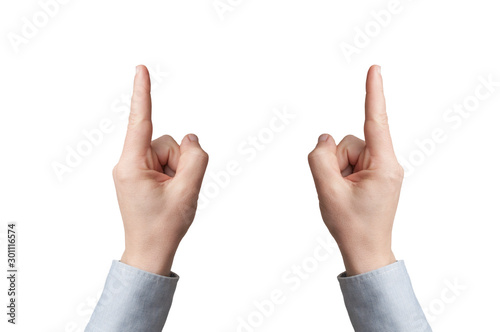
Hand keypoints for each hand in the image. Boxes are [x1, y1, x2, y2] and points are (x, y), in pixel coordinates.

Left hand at [113, 65, 208, 275]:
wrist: (151, 252)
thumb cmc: (164, 227)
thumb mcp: (188, 191)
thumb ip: (195, 157)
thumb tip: (191, 138)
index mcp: (132, 165)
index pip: (140, 120)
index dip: (143, 92)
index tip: (140, 68)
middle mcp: (129, 163)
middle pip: (166, 142)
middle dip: (180, 161)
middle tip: (178, 190)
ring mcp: (135, 169)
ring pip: (169, 152)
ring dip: (179, 170)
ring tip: (173, 195)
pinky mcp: (142, 175)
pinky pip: (166, 162)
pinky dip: (175, 174)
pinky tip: (170, 194)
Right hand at [308, 65, 402, 275]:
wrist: (365, 252)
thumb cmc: (351, 226)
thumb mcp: (327, 191)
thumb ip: (320, 157)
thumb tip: (324, 138)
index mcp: (384, 165)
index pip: (376, 121)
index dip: (373, 93)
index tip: (375, 68)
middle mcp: (387, 163)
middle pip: (349, 142)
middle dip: (335, 161)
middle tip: (338, 191)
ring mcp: (381, 169)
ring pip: (346, 152)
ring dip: (337, 170)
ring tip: (342, 194)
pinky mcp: (374, 174)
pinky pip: (349, 161)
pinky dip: (341, 174)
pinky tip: (345, 193)